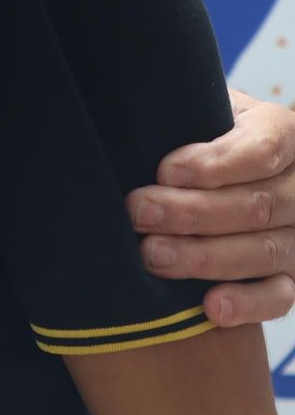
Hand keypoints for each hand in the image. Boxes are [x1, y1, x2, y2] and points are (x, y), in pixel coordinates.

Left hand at [128, 87, 294, 325]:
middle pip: (257, 205)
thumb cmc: (195, 130)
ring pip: (265, 251)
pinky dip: (247, 303)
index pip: (262, 150)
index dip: (215, 164)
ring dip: (205, 257)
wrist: (216, 169)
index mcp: (283, 133)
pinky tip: (210, 306)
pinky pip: (280, 297)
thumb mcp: (196, 107)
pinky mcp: (292, 277)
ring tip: (154, 255)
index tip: (164, 172)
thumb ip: (182, 112)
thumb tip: (135, 116)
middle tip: (140, 212)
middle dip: (194, 212)